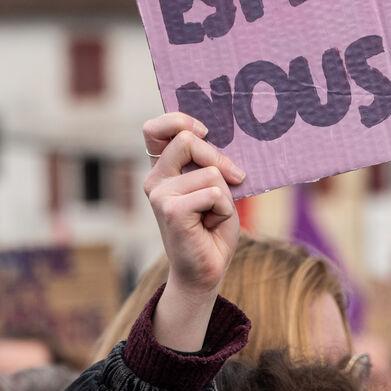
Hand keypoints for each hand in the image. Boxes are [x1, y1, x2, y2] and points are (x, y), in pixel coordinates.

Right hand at [142, 113, 244, 350]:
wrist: (207, 270)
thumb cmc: (213, 227)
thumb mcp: (216, 186)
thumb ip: (211, 163)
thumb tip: (220, 137)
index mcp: (162, 170)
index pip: (155, 129)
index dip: (178, 120)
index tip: (204, 131)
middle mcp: (155, 179)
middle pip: (187, 139)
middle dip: (218, 156)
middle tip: (235, 178)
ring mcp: (159, 194)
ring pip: (210, 172)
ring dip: (225, 196)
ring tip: (213, 215)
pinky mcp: (170, 210)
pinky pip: (214, 193)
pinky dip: (224, 210)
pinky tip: (211, 226)